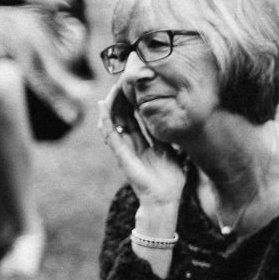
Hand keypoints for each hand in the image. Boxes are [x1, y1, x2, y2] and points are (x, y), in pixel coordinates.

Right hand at [97, 92, 186, 207]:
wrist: (165, 199)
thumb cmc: (170, 180)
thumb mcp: (172, 152)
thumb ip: (168, 139)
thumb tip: (175, 125)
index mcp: (142, 143)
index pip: (134, 118)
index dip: (134, 102)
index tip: (136, 87)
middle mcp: (130, 144)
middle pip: (121, 116)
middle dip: (121, 99)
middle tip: (123, 81)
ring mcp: (124, 149)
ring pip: (112, 122)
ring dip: (112, 104)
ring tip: (113, 88)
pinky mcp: (121, 155)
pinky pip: (110, 134)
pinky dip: (106, 120)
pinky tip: (103, 106)